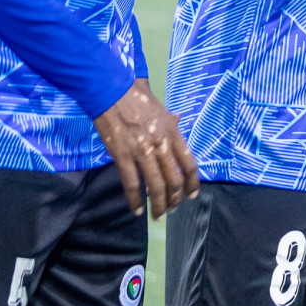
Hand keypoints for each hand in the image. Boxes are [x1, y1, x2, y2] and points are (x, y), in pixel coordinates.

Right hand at [94, 78, 198, 218]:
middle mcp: (161, 144)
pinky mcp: (122, 156)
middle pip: (174, 179)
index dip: (193, 183)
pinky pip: (131, 184)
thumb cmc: (137, 98)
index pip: (189, 163)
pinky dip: (135, 201)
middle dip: (174, 198)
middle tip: (172, 208)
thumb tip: (179, 122)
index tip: (192, 194)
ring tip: (158, 214)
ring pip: (155, 186)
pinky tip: (137, 210)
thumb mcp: (162, 108)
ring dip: (158, 204)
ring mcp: (142, 152)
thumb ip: (171, 121)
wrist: (113, 91)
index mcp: (173, 132)